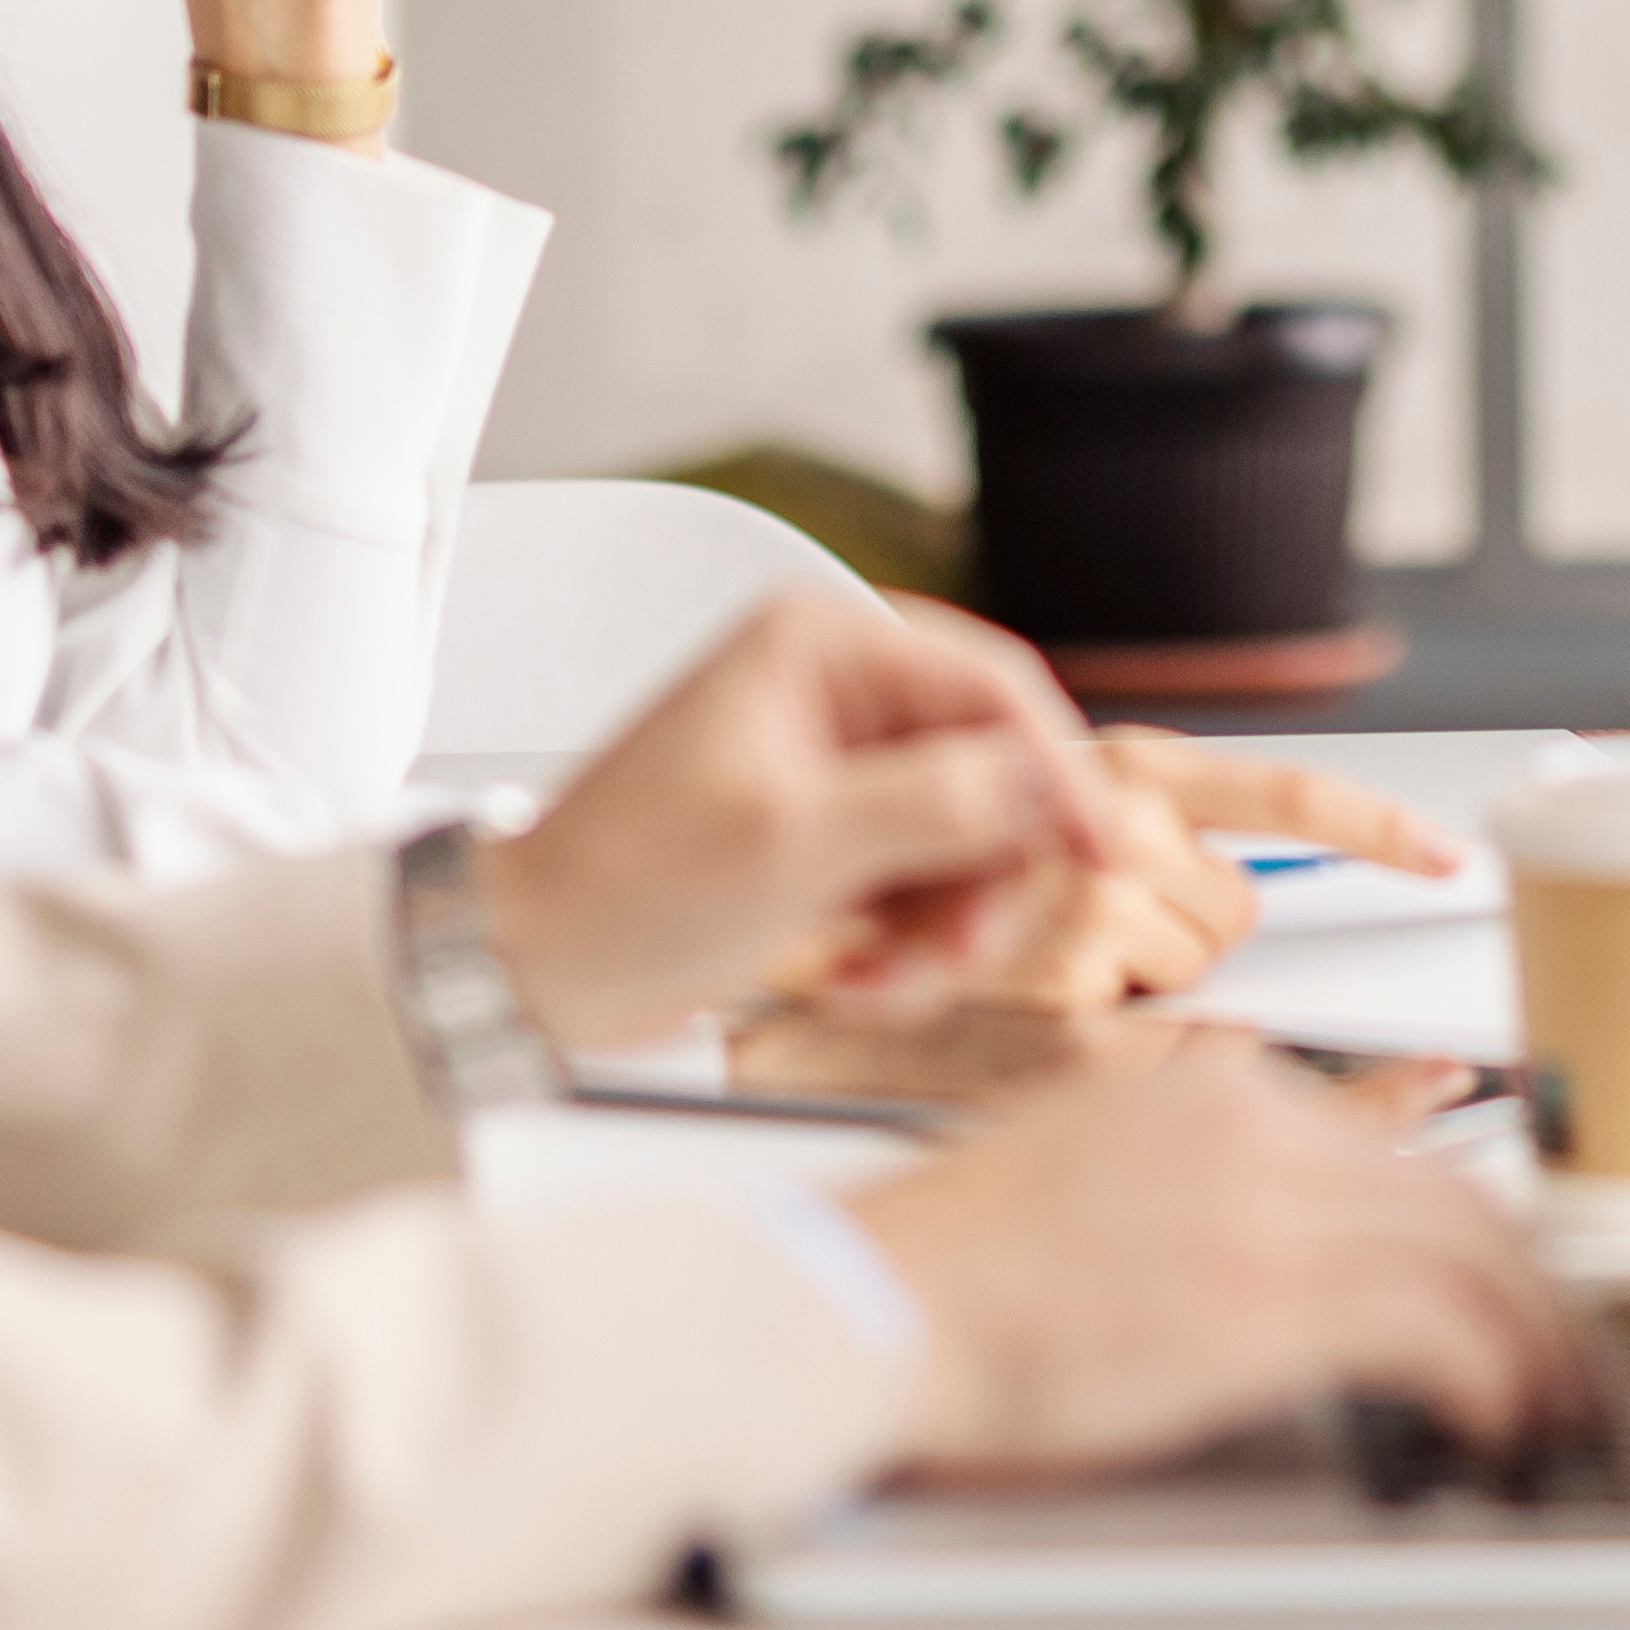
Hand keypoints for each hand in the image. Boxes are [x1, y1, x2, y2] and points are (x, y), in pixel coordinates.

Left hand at [463, 589, 1104, 1047]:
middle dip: (981, 873)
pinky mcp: (829, 844)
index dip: (1057, 773)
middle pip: (990, 772)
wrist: (528, 971)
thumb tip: (1039, 784)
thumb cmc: (620, 889)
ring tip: (878, 979)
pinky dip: (903, 946)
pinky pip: (920, 888)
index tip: (1101, 851)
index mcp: (821, 649)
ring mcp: (835, 774)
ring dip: (941, 925)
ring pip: (965, 842)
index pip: (991, 689)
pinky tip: (851, 980)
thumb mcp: (788, 845)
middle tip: (960, 947)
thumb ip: (927, 806)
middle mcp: (836, 695)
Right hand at [854, 1040, 1585, 1479]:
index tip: (1519, 1261)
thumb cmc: (954, 1266)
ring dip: (1534, 1339)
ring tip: (1556, 1398)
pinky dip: (1493, 1378)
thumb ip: (1196, 1170)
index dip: (1479, 1210)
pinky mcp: (1266, 1302)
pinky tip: (1503, 1421)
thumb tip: (1274, 1222)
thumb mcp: (1093, 1165)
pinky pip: (1435, 1330)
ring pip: (1469, 1255)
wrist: (876, 1302)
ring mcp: (1268, 1209)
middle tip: (1565, 1344)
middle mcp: (1258, 1126)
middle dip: (1531, 1282)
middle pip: (1455, 1195)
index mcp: (1215, 1088)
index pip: (1396, 1137)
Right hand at [952, 738, 1471, 1005]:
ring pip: (1198, 967)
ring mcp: (1094, 898)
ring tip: (1058, 944)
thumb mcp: (1078, 803)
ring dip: (1147, 972)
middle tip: (1100, 912)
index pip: (1290, 795)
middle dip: (1192, 925)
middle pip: (1240, 909)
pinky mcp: (1067, 978)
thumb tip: (1256, 894)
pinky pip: (1144, 1017)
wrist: (850, 890)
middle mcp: (1122, 819)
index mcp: (1137, 762)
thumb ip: (1170, 827)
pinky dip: (1107, 1012)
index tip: (1448, 857)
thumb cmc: (977, 856)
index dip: (1379, 828)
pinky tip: (1041, 979)